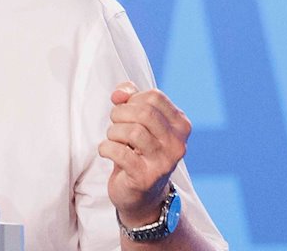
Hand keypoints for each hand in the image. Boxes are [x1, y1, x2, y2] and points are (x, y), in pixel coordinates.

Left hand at [98, 81, 190, 225]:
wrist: (141, 194)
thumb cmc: (138, 150)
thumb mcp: (138, 121)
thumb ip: (130, 98)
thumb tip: (119, 93)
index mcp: (180, 125)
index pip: (154, 97)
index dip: (132, 99)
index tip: (125, 110)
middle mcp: (177, 144)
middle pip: (144, 112)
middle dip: (120, 114)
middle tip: (115, 125)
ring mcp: (164, 162)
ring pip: (132, 132)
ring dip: (113, 132)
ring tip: (113, 139)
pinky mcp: (145, 177)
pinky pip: (120, 153)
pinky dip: (106, 148)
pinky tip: (107, 151)